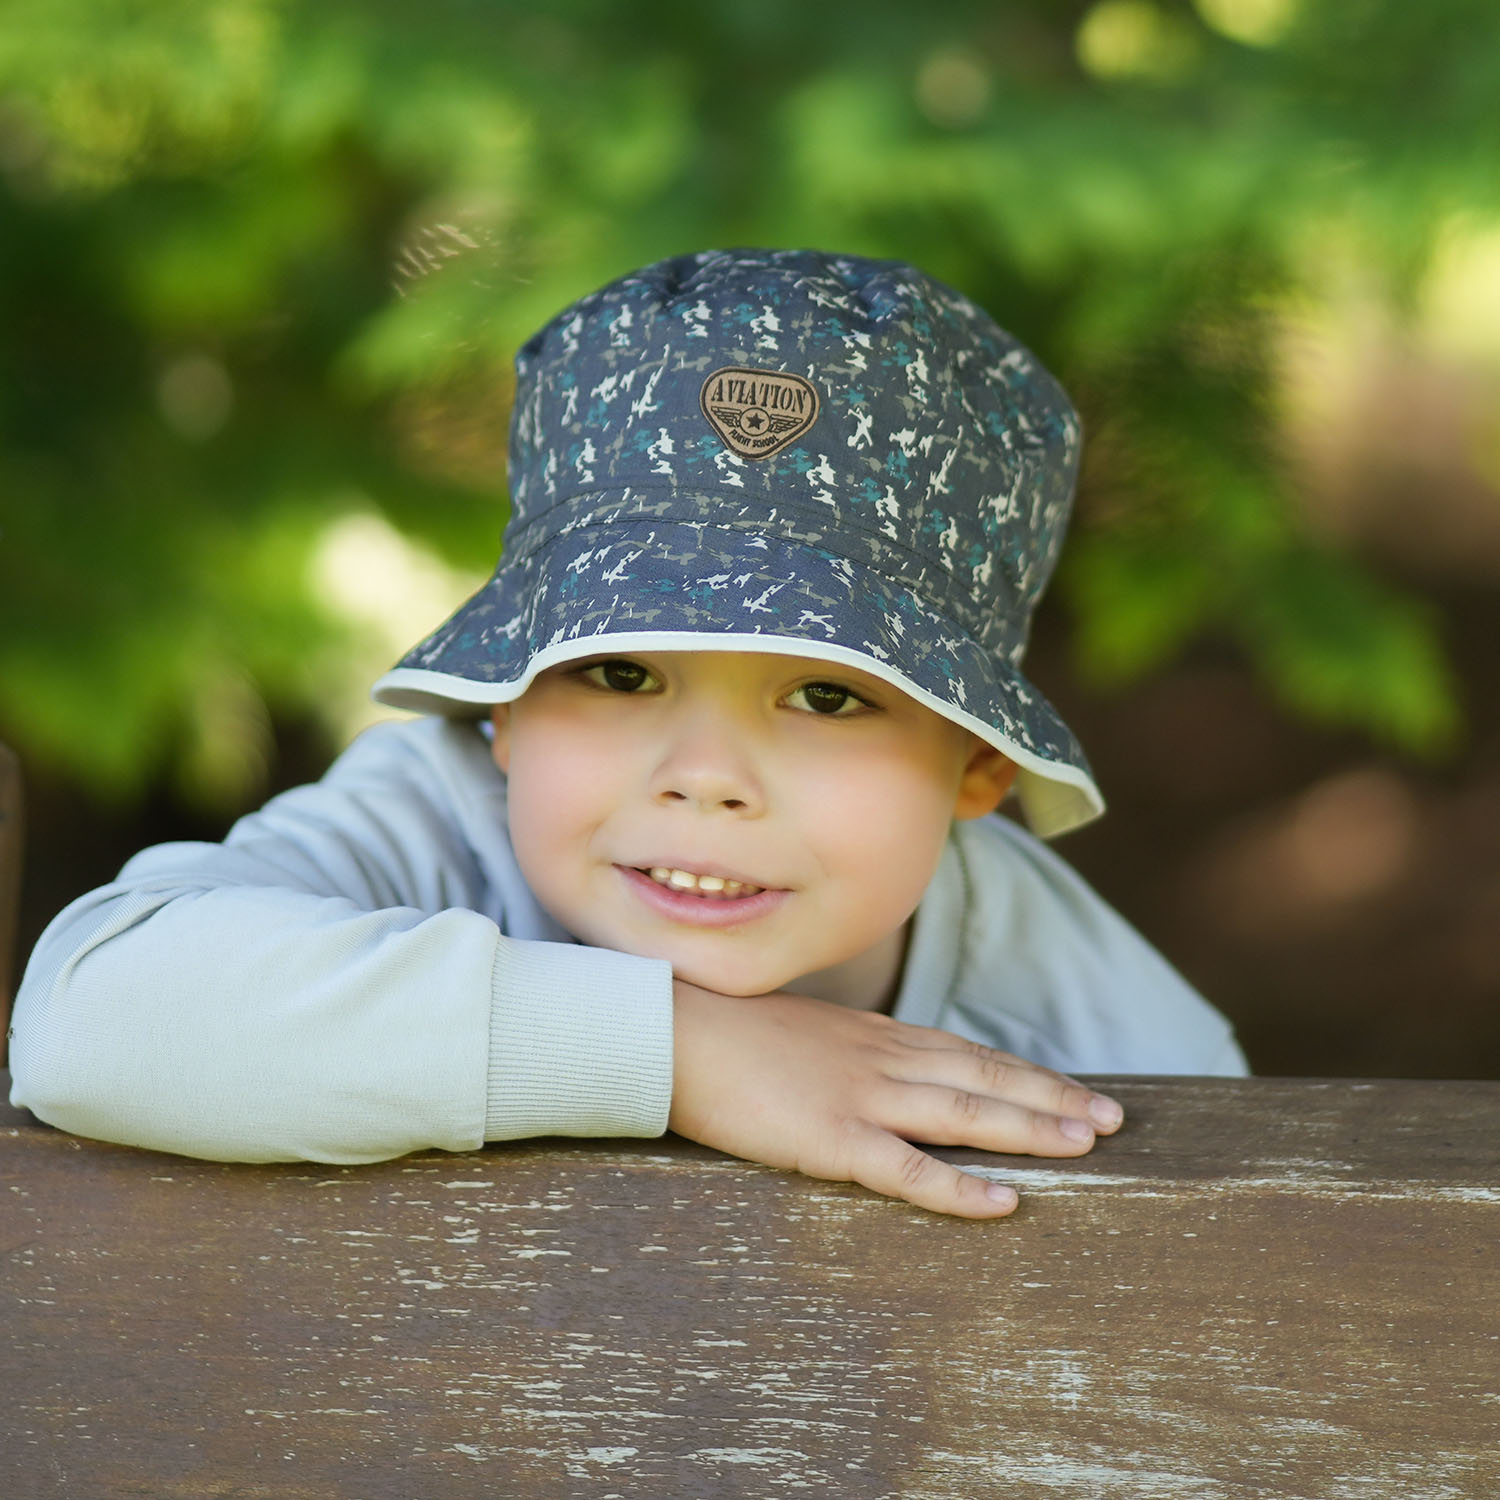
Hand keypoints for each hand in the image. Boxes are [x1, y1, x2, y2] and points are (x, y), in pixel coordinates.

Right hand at [669, 980, 1123, 1217]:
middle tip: (1113, 1118)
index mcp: (872, 1035)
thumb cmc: (725, 1032)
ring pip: (965, 1111)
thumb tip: (872, 1068)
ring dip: (1031, 1128)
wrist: (674, 1031)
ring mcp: (860, 1096)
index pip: (966, 1051)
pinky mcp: (831, 1137)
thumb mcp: (802, 1032)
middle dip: (1051, 1098)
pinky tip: (1002, 1201)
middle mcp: (880, 1059)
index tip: (1073, 1088)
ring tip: (1088, 1144)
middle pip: (983, 1076)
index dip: (1023, 1072)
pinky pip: (908, 1168)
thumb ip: (845, 1050)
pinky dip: (960, 1187)